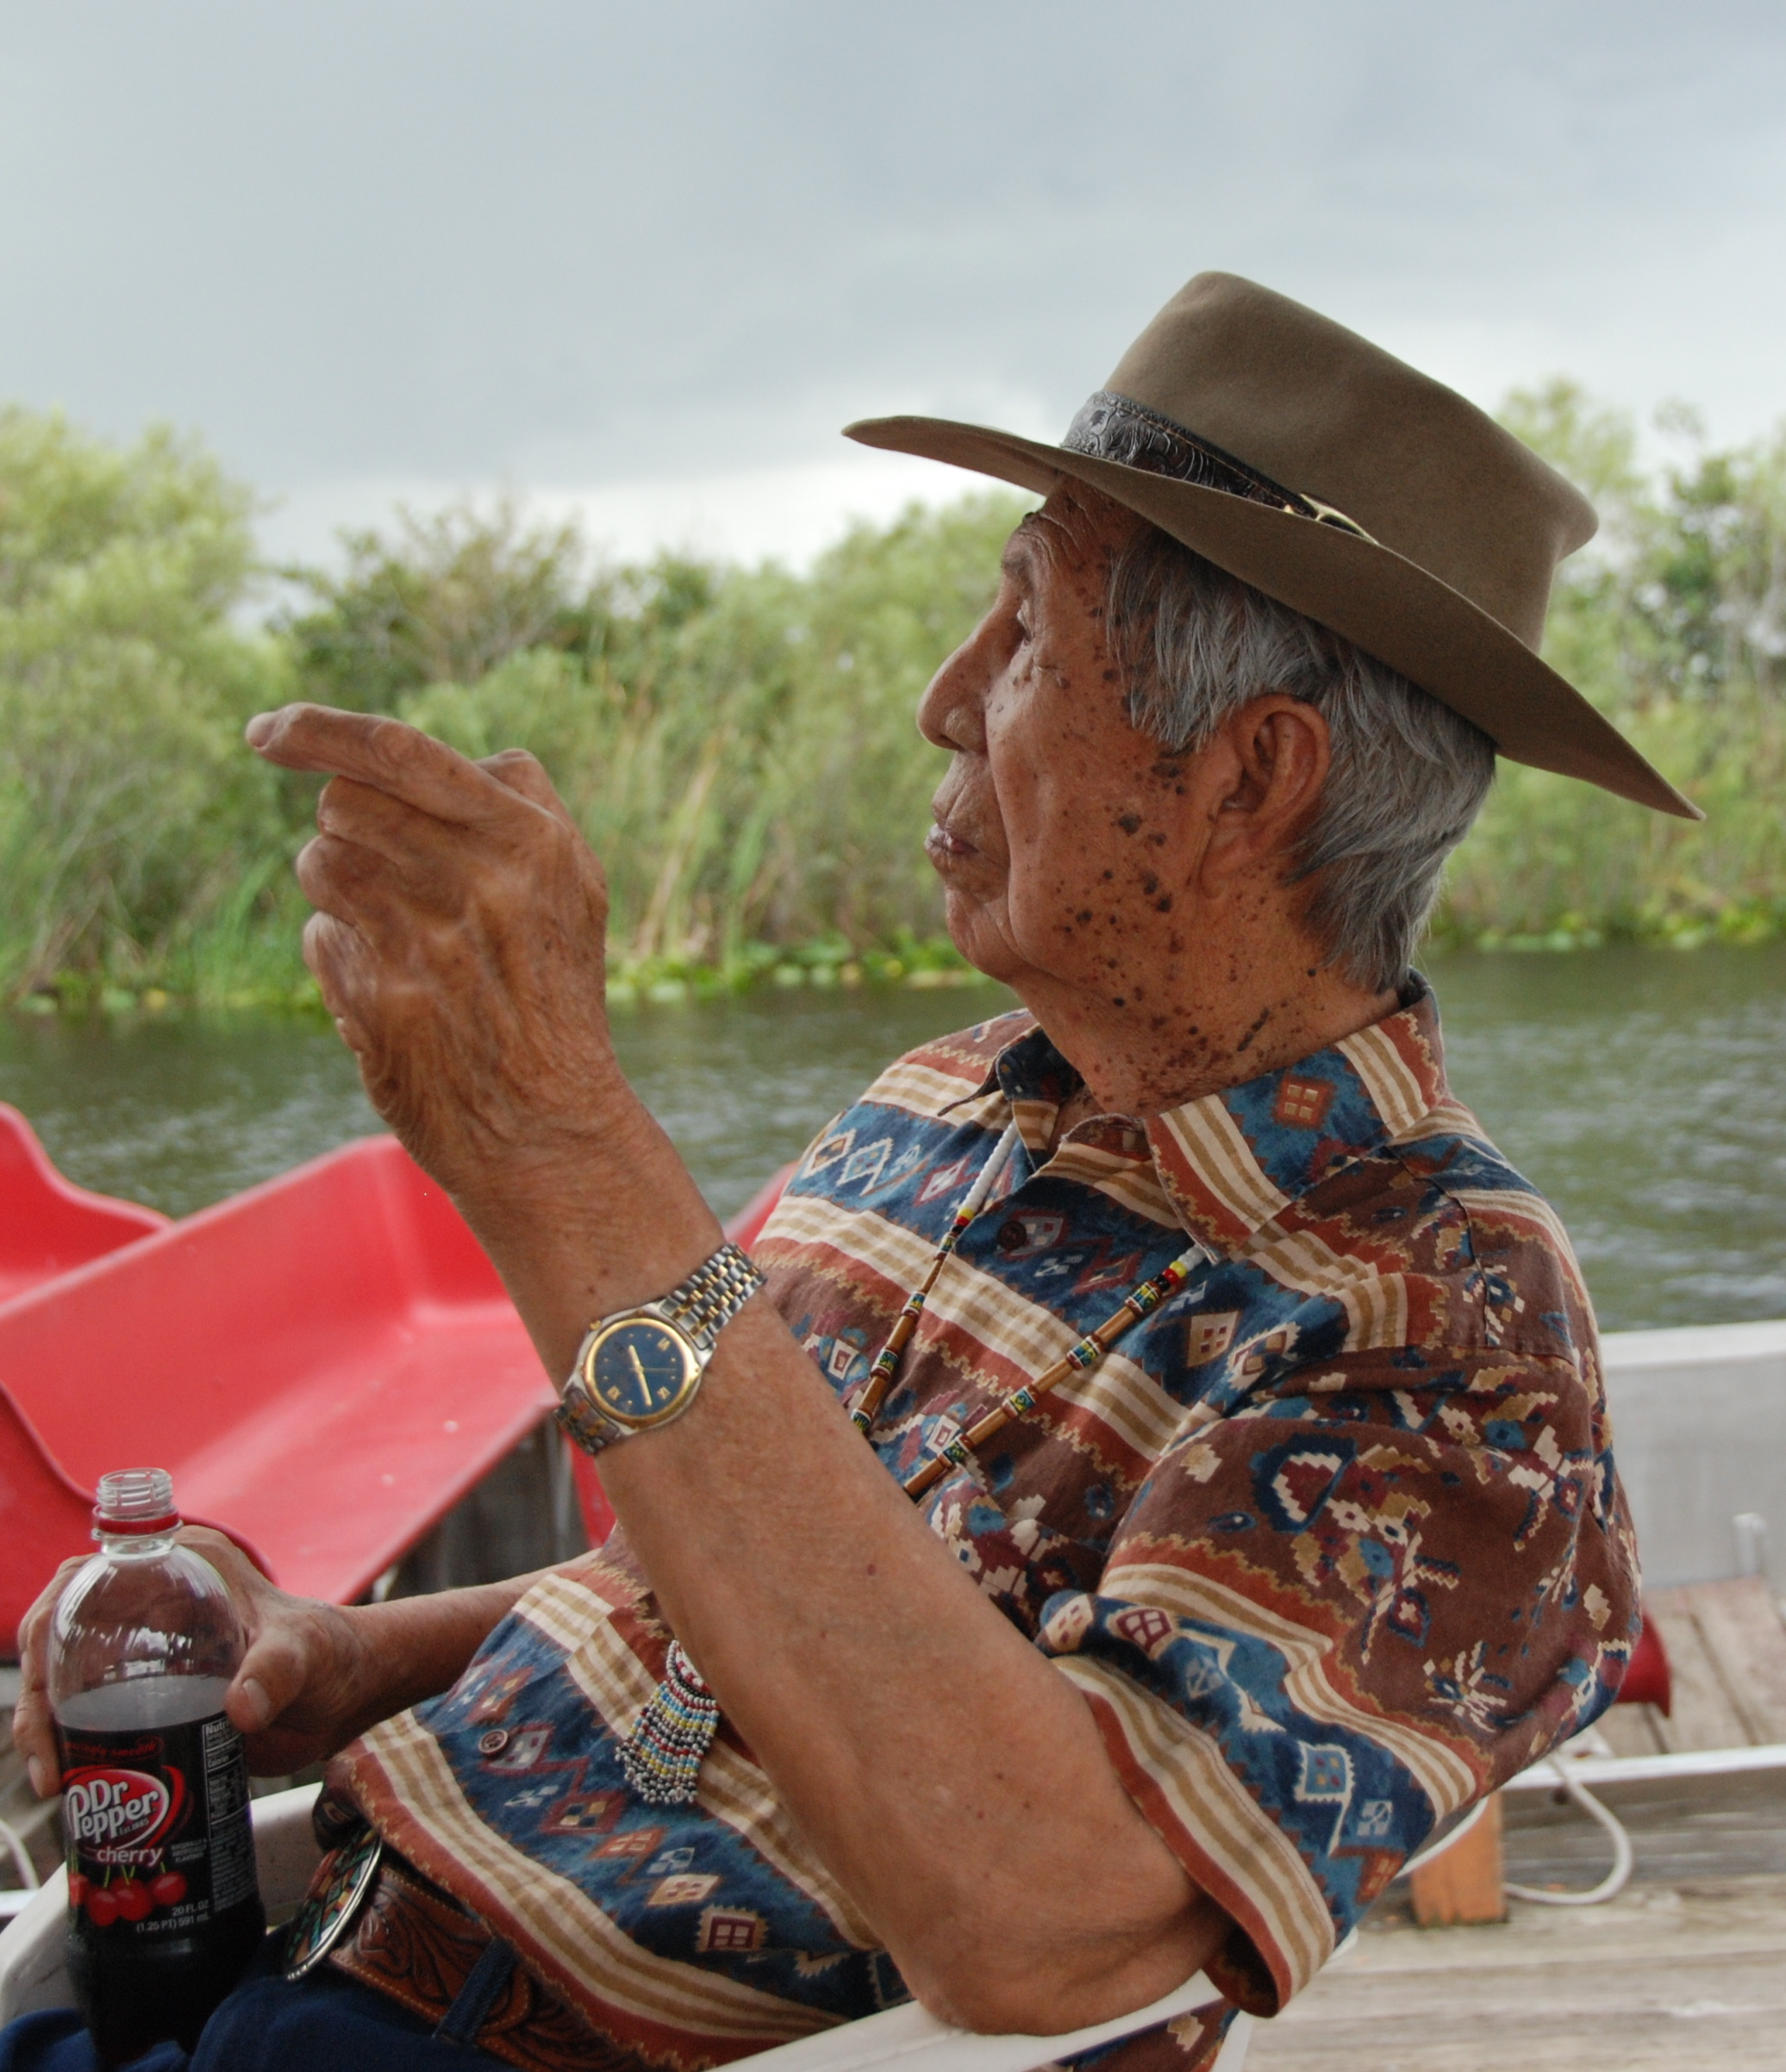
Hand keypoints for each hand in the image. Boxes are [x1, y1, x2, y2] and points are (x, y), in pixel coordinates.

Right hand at [13, 1528, 373, 1788]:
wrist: (351, 1692)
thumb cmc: (335, 1654)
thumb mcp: (306, 1655)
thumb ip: (278, 1672)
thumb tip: (241, 1710)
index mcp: (181, 1563)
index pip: (83, 1580)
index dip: (45, 1630)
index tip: (42, 1697)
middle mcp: (154, 1597)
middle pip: (59, 1634)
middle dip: (35, 1697)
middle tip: (47, 1765)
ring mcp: (150, 1647)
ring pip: (68, 1678)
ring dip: (47, 1729)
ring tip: (56, 1785)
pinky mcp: (154, 1692)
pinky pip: (95, 1712)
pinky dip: (74, 1747)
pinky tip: (74, 1789)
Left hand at [244, 703, 623, 1205]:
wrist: (551, 1127)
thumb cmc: (557, 993)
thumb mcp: (575, 886)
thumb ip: (515, 807)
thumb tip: (404, 756)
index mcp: (531, 841)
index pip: (396, 750)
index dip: (317, 729)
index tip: (263, 734)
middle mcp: (478, 882)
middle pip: (345, 800)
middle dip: (347, 821)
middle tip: (384, 860)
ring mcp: (423, 942)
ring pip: (321, 862)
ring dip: (340, 883)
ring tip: (397, 926)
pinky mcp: (379, 1000)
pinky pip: (321, 936)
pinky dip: (345, 954)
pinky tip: (396, 987)